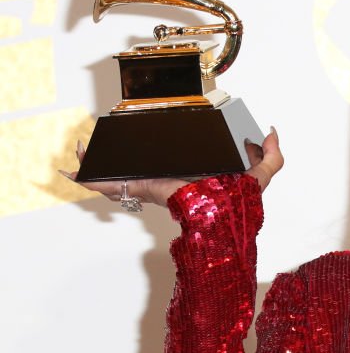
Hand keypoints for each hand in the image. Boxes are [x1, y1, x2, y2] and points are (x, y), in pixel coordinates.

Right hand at [62, 126, 282, 207]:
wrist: (222, 222)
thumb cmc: (239, 206)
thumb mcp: (261, 175)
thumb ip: (271, 155)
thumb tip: (270, 131)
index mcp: (194, 173)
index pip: (173, 159)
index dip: (159, 146)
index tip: (149, 132)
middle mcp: (171, 179)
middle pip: (140, 165)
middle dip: (120, 155)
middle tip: (105, 142)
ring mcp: (155, 185)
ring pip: (121, 174)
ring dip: (98, 162)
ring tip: (82, 149)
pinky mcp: (145, 188)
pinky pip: (114, 186)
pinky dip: (91, 178)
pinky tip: (76, 170)